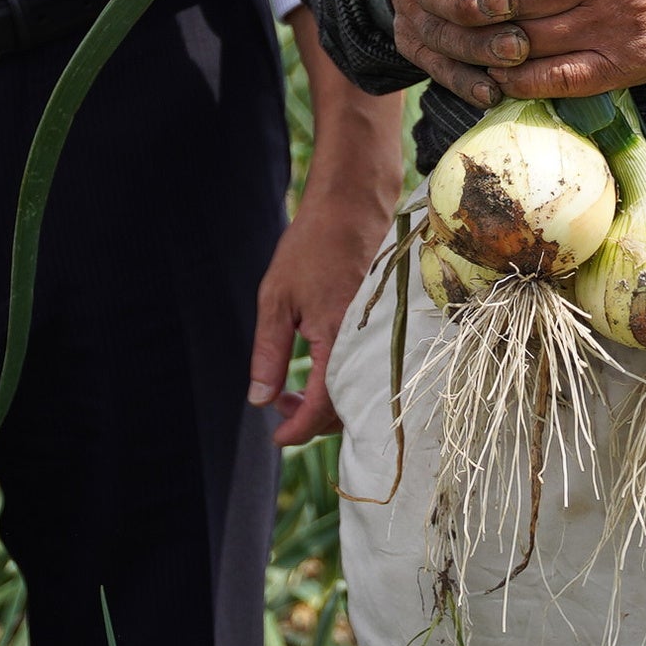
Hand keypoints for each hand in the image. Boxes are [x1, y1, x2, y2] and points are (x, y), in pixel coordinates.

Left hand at [249, 196, 386, 444]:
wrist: (352, 208)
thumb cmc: (310, 248)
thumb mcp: (276, 299)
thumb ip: (268, 352)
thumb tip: (260, 400)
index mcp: (337, 340)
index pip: (321, 408)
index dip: (297, 430)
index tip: (276, 437)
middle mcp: (366, 344)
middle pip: (345, 409)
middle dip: (308, 419)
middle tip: (276, 403)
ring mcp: (380, 336)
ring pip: (359, 393)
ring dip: (326, 402)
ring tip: (290, 389)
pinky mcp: (385, 327)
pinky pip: (369, 371)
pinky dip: (344, 383)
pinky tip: (319, 372)